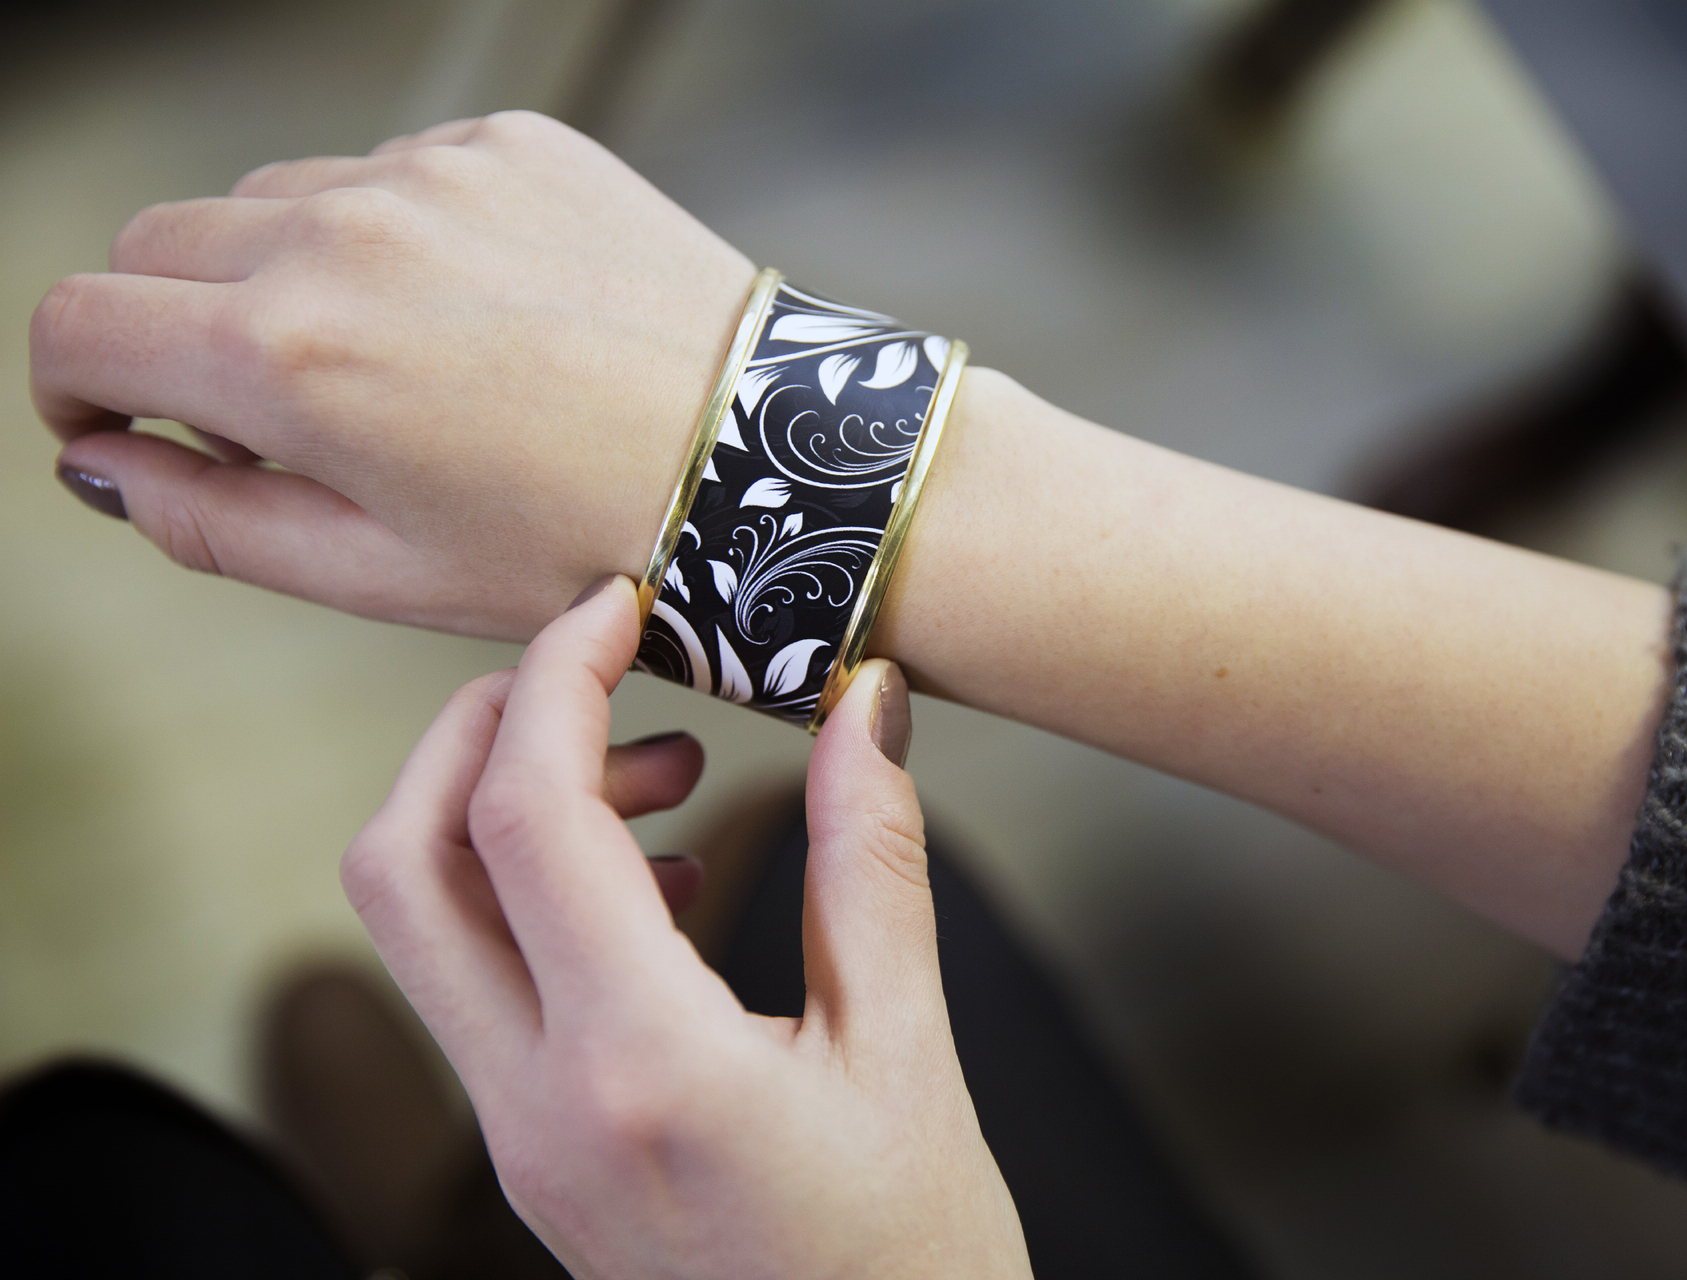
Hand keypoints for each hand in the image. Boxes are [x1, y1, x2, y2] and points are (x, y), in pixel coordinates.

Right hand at [31, 112, 755, 639]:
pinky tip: (485, 318)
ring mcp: (434, 172)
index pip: (81, 323)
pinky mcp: (515, 143)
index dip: (75, 385)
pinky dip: (400, 237)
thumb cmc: (588, 544)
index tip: (121, 425)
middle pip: (160, 245)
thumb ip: (210, 522)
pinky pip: (398, 171)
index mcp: (288, 354)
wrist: (776, 463)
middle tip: (262, 417)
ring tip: (399, 373)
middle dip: (171, 331)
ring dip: (288, 277)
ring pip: (276, 201)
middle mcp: (343, 234)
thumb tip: (106, 466)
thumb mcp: (382, 577)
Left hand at [341, 574, 1029, 1278]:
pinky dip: (537, 896)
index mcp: (641, 1066)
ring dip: (508, 812)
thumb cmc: (907, 1273)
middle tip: (596, 672)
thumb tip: (863, 709)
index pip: (526, 820)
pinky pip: (480, 987)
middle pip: (404, 864)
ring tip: (667, 780)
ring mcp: (519, 1140)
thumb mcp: (909, 1055)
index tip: (615, 609)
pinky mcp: (532, 1154)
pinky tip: (668, 889)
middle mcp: (542, 1105)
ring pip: (426, 927)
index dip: (557, 678)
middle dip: (479, 729)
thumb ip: (873, 861)